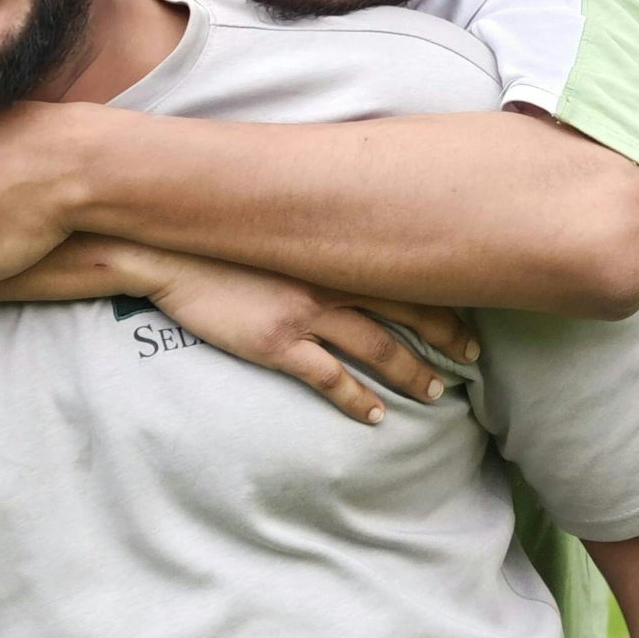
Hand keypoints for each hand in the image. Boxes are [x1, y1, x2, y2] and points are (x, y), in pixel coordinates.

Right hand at [144, 249, 478, 427]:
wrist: (166, 247)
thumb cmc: (218, 229)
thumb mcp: (275, 220)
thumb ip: (309, 229)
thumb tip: (337, 233)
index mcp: (331, 245)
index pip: (404, 270)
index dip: (441, 293)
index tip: (467, 310)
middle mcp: (330, 277)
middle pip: (406, 310)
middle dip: (444, 336)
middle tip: (472, 357)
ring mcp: (306, 312)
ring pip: (378, 347)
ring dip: (411, 373)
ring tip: (436, 392)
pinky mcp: (277, 342)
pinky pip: (330, 378)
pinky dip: (357, 400)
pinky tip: (374, 418)